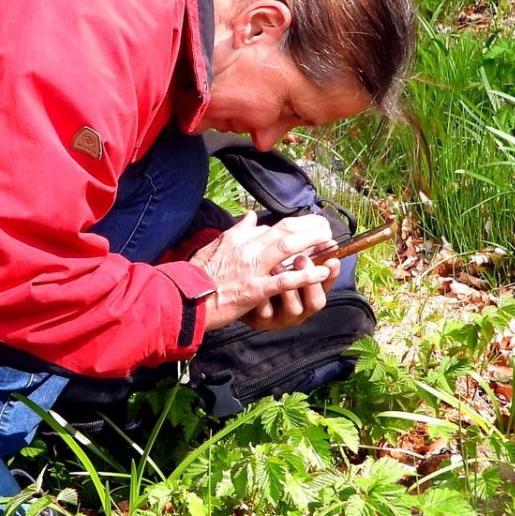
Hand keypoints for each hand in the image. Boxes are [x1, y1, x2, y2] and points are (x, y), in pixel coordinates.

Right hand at [191, 212, 339, 331]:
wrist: (185, 299)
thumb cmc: (198, 275)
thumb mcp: (215, 245)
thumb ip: (237, 231)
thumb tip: (251, 217)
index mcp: (240, 239)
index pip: (273, 227)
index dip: (296, 225)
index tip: (310, 224)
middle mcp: (248, 249)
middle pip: (285, 231)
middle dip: (309, 227)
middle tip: (326, 226)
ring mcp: (252, 269)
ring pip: (287, 249)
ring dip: (311, 243)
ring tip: (329, 242)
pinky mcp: (255, 290)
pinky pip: (284, 280)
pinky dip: (305, 275)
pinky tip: (322, 272)